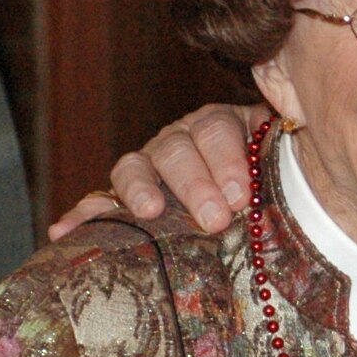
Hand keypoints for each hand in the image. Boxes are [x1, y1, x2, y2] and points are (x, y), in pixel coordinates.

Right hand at [47, 103, 268, 240]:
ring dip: (140, 190)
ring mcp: (151, 168)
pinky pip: (100, 202)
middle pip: (176, 149)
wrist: (268, 204)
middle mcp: (181, 141)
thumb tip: (294, 154)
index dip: (226, 160)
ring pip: (135, 167)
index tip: (240, 196)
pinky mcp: (128, 199)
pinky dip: (83, 216)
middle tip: (214, 218)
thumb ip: (282, 163)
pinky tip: (62, 231)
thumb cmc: (277, 187)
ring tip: (150, 211)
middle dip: (194, 183)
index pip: (216, 128)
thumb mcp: (282, 168)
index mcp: (222, 126)